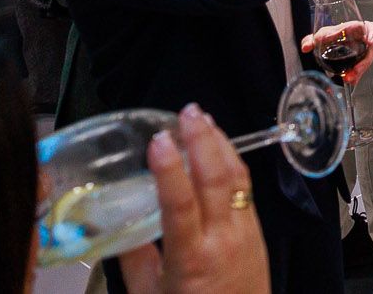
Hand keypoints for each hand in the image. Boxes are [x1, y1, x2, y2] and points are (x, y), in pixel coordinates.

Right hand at [114, 105, 268, 293]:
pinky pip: (245, 187)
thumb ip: (134, 258)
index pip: (181, 206)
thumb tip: (115, 223)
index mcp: (191, 259)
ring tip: (202, 119)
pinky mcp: (257, 228)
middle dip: (203, 140)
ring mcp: (245, 230)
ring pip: (237, 177)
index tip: (158, 140)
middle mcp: (223, 238)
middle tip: (186, 112)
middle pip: (217, 179)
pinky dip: (232, 162)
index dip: (170, 170)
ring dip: (221, 143)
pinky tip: (219, 149)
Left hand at [301, 19, 372, 82]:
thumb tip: (306, 47)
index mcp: (356, 29)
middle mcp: (362, 42)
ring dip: (359, 71)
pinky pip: (360, 70)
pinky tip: (349, 81)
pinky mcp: (358, 64)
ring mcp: (361, 54)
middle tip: (355, 71)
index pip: (370, 27)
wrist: (327, 46)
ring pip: (365, 63)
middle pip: (370, 51)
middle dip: (364, 63)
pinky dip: (355, 76)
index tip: (370, 42)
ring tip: (349, 79)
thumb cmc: (328, 36)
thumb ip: (310, 40)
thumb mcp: (319, 36)